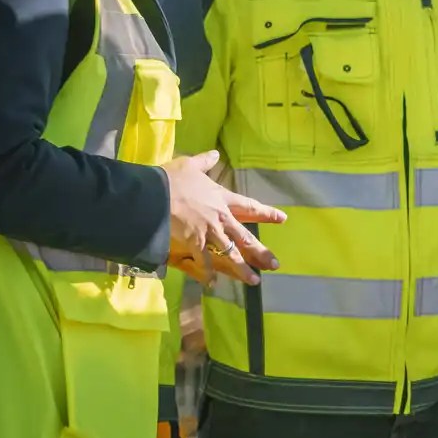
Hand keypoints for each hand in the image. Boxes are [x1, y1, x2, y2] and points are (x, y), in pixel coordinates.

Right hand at [165, 151, 286, 284]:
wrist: (154, 195)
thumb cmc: (171, 179)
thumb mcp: (189, 165)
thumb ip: (204, 162)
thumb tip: (215, 153)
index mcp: (222, 198)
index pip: (249, 206)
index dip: (266, 213)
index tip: (282, 218)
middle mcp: (221, 217)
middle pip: (245, 236)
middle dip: (260, 251)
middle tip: (275, 264)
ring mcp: (209, 232)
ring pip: (231, 253)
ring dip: (243, 268)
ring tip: (255, 280)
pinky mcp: (195, 243)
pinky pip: (205, 262)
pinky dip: (209, 274)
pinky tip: (213, 284)